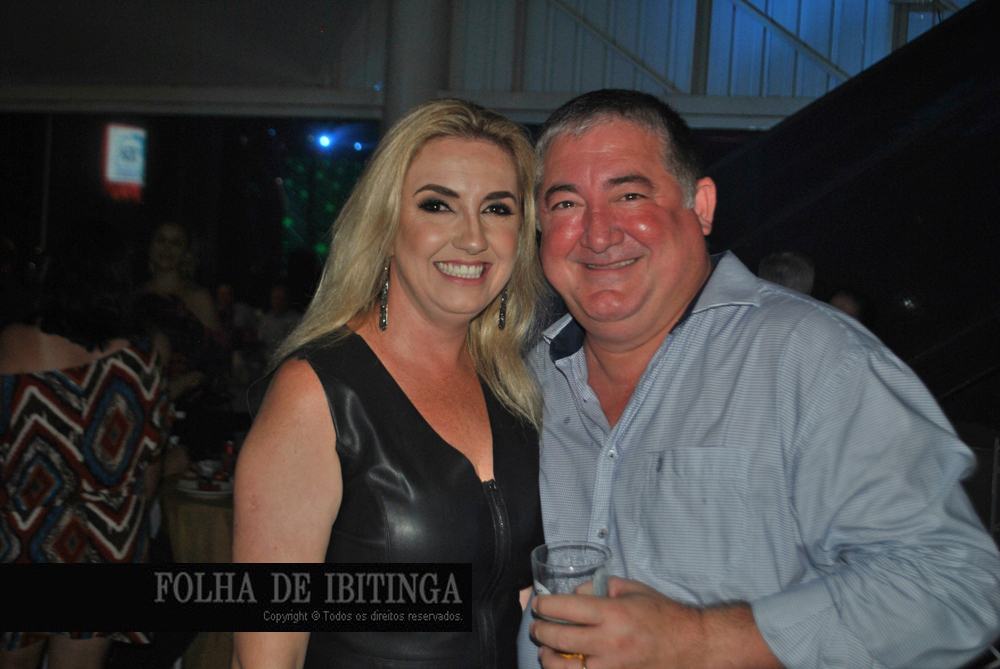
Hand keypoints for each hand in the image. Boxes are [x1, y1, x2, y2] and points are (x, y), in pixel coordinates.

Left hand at [531, 577, 706, 668]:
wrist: (691, 646)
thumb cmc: (662, 615)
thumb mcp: (632, 589)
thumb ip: (600, 588)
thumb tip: (574, 595)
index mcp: (613, 614)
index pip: (566, 609)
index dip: (545, 606)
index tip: (538, 604)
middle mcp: (610, 642)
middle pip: (560, 639)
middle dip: (541, 631)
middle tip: (536, 626)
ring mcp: (612, 668)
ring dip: (549, 658)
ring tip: (545, 651)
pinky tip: (566, 666)